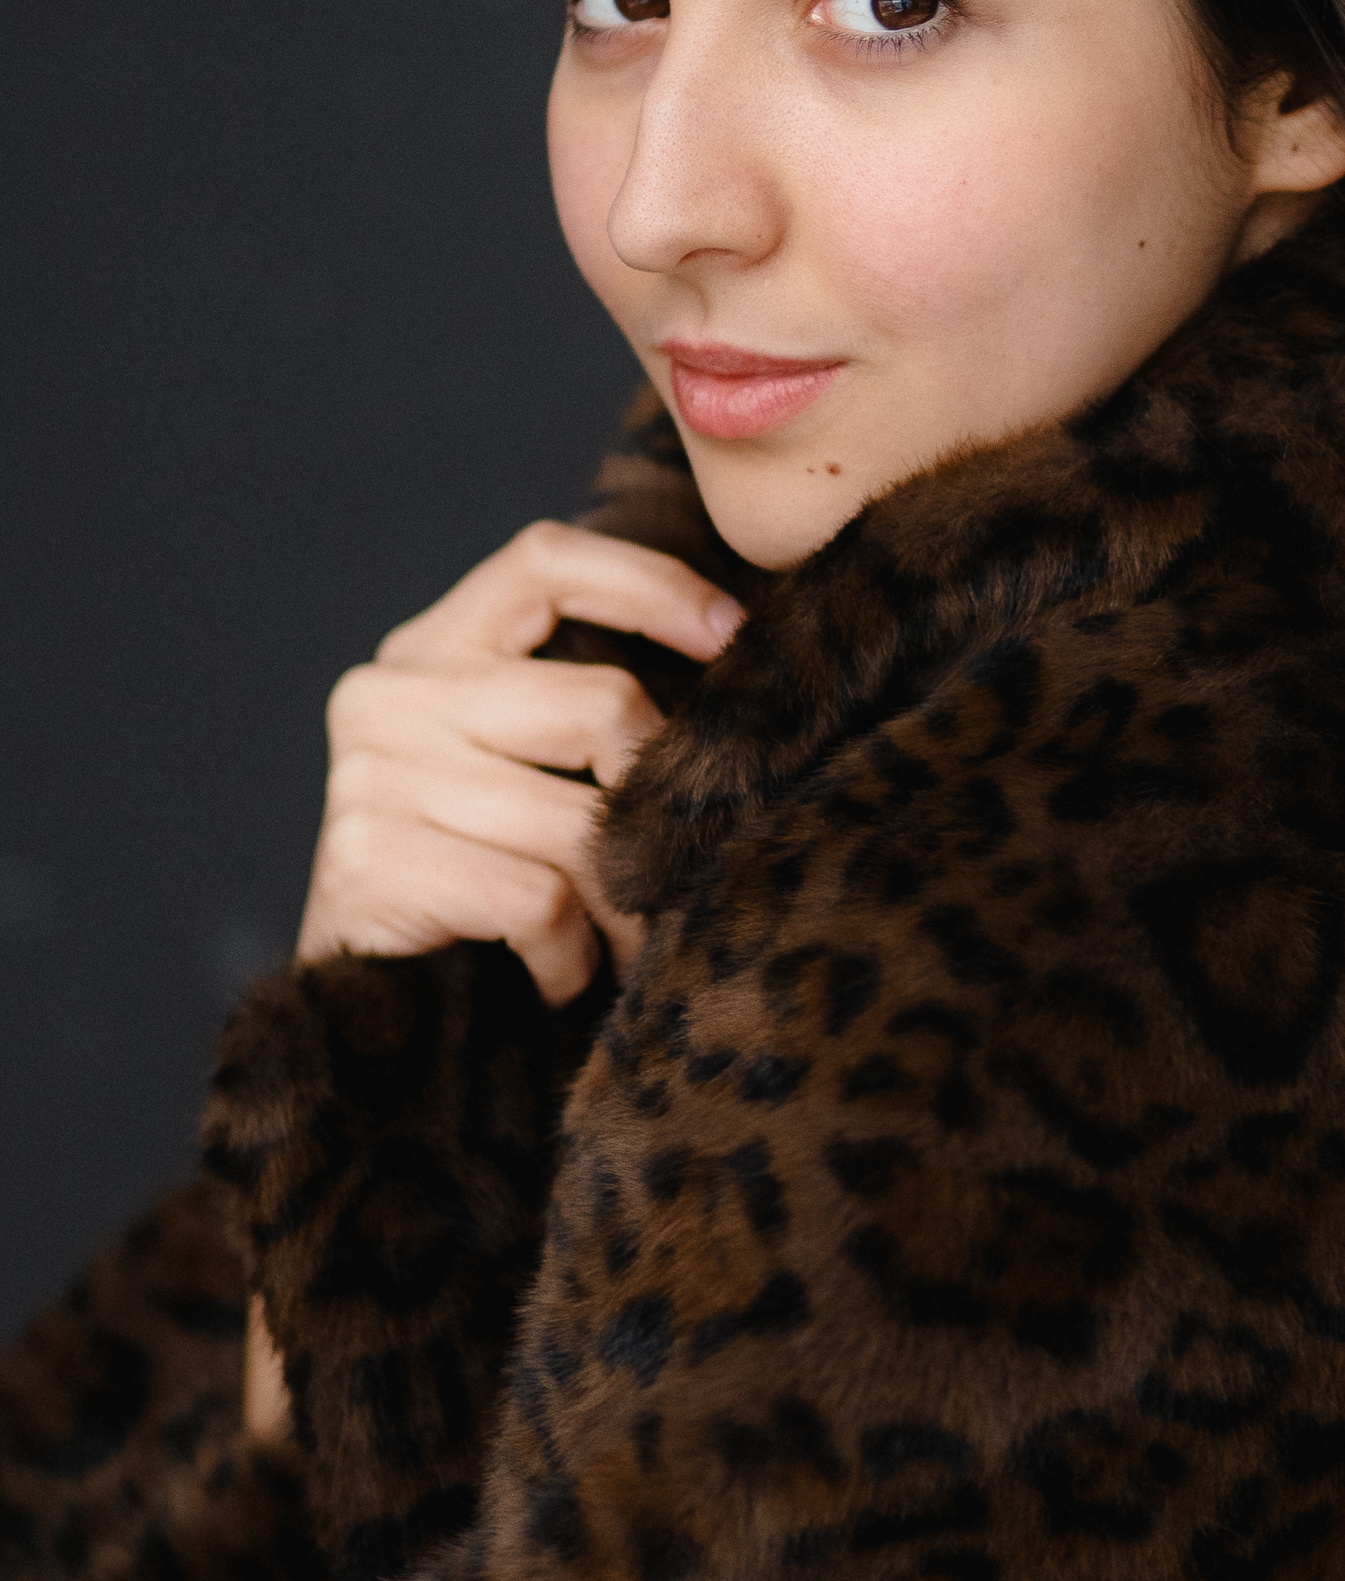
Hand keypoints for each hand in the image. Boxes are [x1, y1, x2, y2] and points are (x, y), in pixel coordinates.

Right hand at [295, 519, 743, 1006]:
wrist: (371, 1021)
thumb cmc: (482, 889)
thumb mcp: (529, 776)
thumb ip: (588, 715)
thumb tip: (739, 680)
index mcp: (432, 650)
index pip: (545, 559)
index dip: (651, 584)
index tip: (734, 633)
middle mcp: (388, 694)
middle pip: (599, 702)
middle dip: (662, 803)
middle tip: (679, 870)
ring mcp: (370, 775)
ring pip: (579, 822)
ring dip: (626, 903)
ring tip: (627, 947)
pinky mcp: (370, 860)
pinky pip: (537, 898)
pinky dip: (569, 954)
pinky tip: (555, 977)